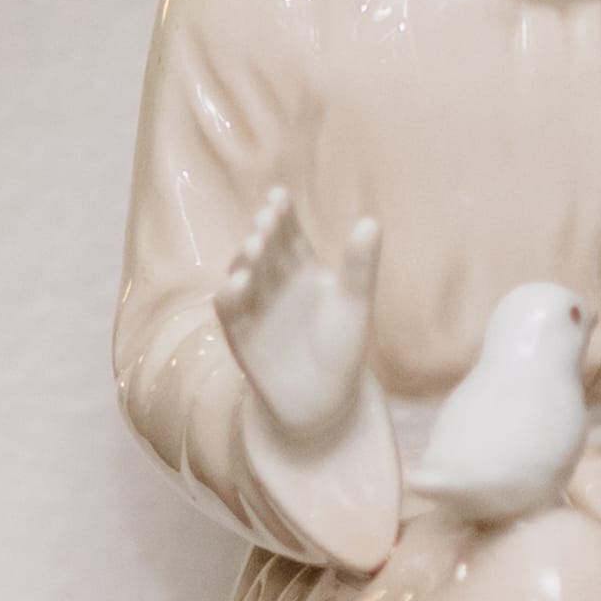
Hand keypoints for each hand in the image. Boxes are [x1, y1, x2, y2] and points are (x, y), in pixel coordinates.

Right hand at [226, 186, 376, 455]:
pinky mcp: (238, 331)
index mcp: (301, 267)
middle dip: (263, 231)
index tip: (280, 197)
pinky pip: (229, 307)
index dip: (282, 213)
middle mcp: (272, 279)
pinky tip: (240, 282)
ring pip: (241, 271)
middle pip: (263, 246)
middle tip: (269, 217)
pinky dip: (231, 293)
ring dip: (244, 257)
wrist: (323, 403)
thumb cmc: (342, 349)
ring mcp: (253, 304)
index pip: (287, 232)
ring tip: (256, 245)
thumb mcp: (355, 305)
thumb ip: (360, 266)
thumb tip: (371, 221)